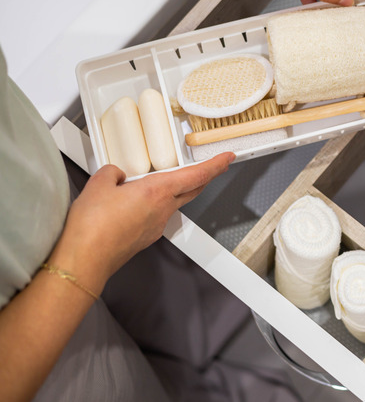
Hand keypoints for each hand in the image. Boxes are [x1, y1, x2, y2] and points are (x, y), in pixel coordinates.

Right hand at [47, 152, 234, 293]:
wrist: (85, 260)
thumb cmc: (93, 228)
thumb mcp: (98, 184)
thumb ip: (112, 173)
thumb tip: (116, 174)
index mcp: (157, 192)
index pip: (197, 175)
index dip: (215, 165)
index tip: (227, 157)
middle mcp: (162, 210)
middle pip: (192, 190)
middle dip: (203, 177)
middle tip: (210, 166)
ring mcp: (156, 226)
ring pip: (172, 203)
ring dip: (173, 191)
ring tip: (155, 181)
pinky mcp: (146, 237)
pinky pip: (156, 215)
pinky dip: (153, 205)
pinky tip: (134, 203)